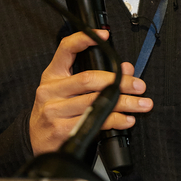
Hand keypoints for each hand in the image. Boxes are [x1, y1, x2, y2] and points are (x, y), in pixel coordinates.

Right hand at [29, 30, 152, 154]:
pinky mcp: (60, 129)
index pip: (66, 49)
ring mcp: (54, 110)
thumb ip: (95, 78)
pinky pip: (94, 121)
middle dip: (119, 81)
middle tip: (139, 86)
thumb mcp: (68, 93)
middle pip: (89, 79)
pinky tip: (127, 120)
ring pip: (95, 102)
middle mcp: (50, 90)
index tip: (105, 35)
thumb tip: (126, 69)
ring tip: (142, 104)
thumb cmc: (56, 115)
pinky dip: (115, 120)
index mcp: (52, 76)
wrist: (39, 144)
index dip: (84, 39)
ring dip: (124, 103)